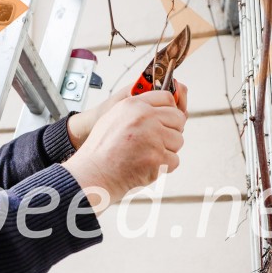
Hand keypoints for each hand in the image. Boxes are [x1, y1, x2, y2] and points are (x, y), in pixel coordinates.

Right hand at [62, 82, 187, 210]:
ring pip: (178, 140)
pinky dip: (164, 167)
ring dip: (167, 150)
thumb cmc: (100, 151)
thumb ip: (136, 111)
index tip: (166, 120)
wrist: (93, 174)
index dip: (169, 110)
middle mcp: (145, 117)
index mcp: (133, 105)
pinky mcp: (158, 157)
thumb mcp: (113, 118)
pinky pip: (174, 160)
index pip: (167, 98)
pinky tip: (146, 167)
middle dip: (171, 131)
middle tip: (156, 143)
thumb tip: (160, 111)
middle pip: (177, 119)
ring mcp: (153, 137)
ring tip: (146, 156)